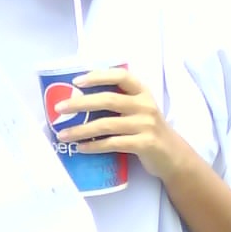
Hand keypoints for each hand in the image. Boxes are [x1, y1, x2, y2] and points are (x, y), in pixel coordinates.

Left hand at [53, 67, 188, 181]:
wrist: (172, 155)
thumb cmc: (147, 130)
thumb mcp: (139, 109)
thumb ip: (119, 102)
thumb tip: (79, 101)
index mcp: (142, 92)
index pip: (121, 76)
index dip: (98, 76)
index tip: (76, 81)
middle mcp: (145, 105)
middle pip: (108, 100)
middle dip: (80, 104)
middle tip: (59, 109)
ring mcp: (145, 125)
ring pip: (106, 125)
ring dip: (81, 130)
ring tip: (63, 135)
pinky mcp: (144, 144)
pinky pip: (113, 144)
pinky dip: (94, 146)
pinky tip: (80, 148)